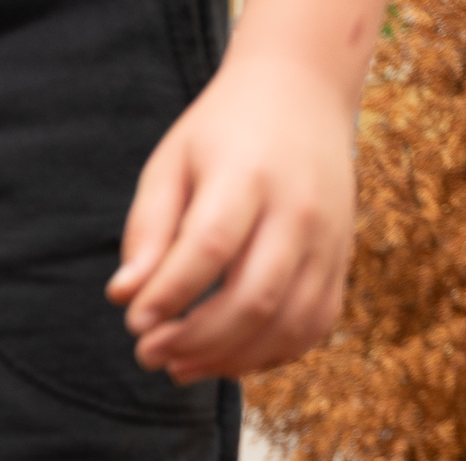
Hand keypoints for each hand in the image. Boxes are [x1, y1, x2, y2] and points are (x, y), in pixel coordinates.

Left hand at [110, 39, 359, 380]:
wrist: (304, 90)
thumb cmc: (222, 133)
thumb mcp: (171, 163)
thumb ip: (148, 229)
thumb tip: (124, 297)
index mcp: (250, 175)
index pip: (211, 247)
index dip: (170, 295)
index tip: (134, 323)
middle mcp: (300, 209)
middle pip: (255, 297)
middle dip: (195, 340)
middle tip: (148, 353)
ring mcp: (329, 237)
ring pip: (289, 323)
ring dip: (229, 360)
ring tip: (178, 366)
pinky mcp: (342, 258)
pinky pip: (313, 324)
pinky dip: (269, 355)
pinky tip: (223, 358)